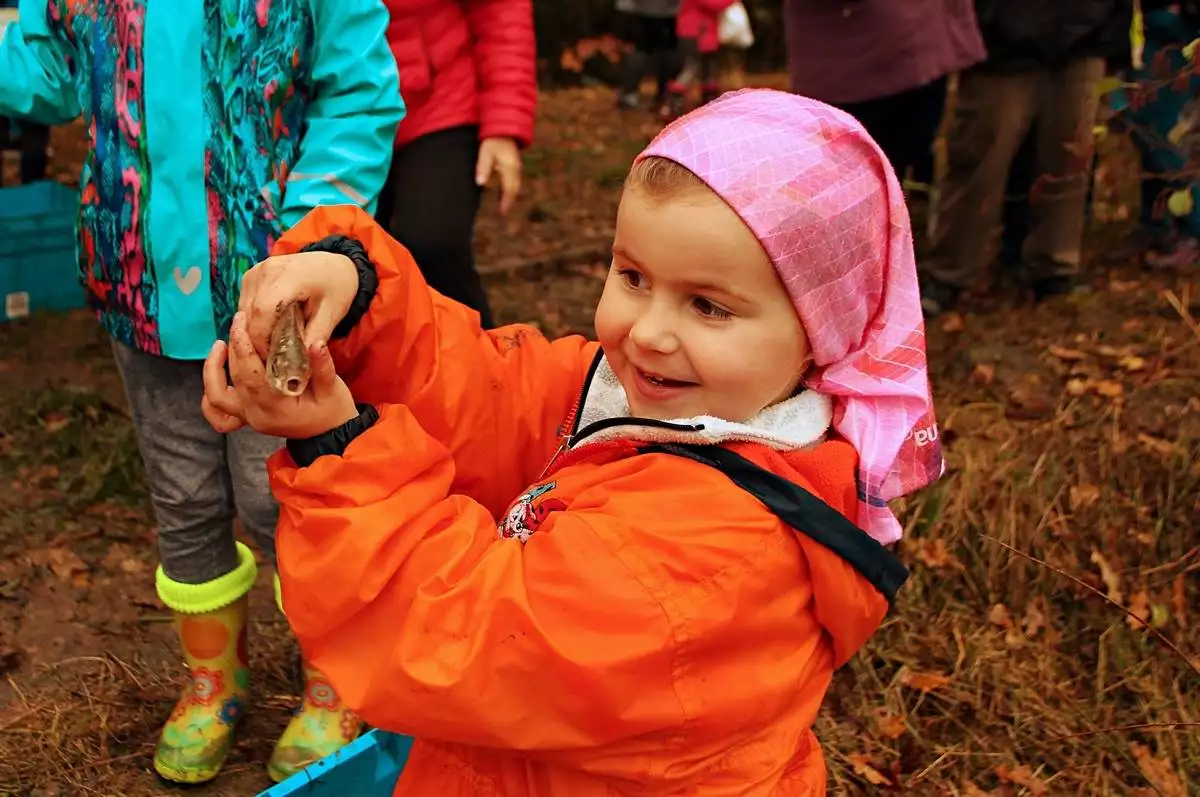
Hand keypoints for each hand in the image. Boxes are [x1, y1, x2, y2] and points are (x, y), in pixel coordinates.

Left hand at [202, 311, 358, 438]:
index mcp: (276, 406)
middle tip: (238, 322)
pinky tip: (217, 372)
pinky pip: (218, 411)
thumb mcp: (333, 389)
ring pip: (217, 396)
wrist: (330, 435)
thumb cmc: (332, 412)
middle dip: (232, 347)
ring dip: (213, 370)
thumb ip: (323, 367)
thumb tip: (316, 343)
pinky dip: (211, 393)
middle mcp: (257, 414)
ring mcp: (249, 417)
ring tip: (220, 345)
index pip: (251, 375)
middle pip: (233, 378)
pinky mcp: (247, 417)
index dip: (242, 349)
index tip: (240, 326)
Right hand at [238, 251, 357, 359]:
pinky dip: (254, 321)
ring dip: (254, 332)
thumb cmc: (336, 289)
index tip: (273, 360)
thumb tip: (299, 366)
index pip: (262, 313)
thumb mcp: (332, 315)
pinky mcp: (251, 276)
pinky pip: (244, 305)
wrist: (334, 265)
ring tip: (274, 345)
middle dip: (258, 341)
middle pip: (249, 314)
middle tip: (274, 359)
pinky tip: (271, 331)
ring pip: (243, 311)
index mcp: (288, 277)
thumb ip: (315, 339)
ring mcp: (256, 271)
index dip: (263, 340)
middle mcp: (266, 270)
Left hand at [475, 136, 522, 215]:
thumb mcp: (485, 152)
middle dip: (509, 202)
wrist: (503, 128)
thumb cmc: (492, 140)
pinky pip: (513, 180)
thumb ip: (483, 167)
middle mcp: (516, 169)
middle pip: (515, 190)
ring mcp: (516, 167)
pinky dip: (509, 189)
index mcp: (509, 168)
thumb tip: (480, 183)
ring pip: (515, 186)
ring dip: (509, 196)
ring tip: (502, 206)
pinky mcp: (514, 165)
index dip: (506, 202)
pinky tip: (502, 193)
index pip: (509, 189)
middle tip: (502, 213)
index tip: (502, 213)